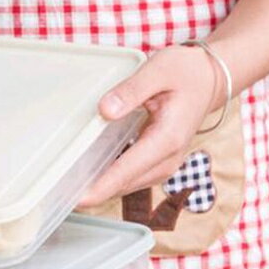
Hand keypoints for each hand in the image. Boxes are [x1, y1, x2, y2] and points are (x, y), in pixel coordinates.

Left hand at [80, 45, 223, 206]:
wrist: (211, 79)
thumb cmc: (186, 72)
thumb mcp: (158, 70)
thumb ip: (131, 90)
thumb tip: (105, 111)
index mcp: (166, 140)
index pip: (126, 172)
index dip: (99, 188)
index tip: (75, 199)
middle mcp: (167, 160)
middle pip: (122, 185)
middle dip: (92, 192)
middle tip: (57, 192)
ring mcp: (164, 165)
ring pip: (125, 186)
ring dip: (98, 188)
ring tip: (65, 187)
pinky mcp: (158, 164)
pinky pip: (129, 178)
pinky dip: (109, 179)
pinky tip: (86, 173)